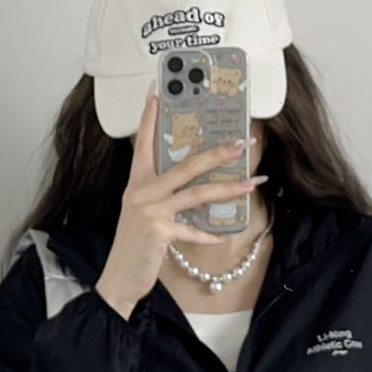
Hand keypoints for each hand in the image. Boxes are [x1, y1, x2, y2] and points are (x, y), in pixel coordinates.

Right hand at [94, 91, 262, 318]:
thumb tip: (194, 188)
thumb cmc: (134, 247)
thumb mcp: (142, 215)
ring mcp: (151, 210)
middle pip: (186, 165)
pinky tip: (226, 236)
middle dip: (218, 153)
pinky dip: (211, 235)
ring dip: (228, 189)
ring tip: (252, 183)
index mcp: (137, 183)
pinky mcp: (160, 231)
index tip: (157, 92)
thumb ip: (162, 197)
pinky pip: (193, 230)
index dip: (149, 117)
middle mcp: (142, 192)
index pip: (142, 142)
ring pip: (197, 193)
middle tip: (242, 143)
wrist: (119, 279)